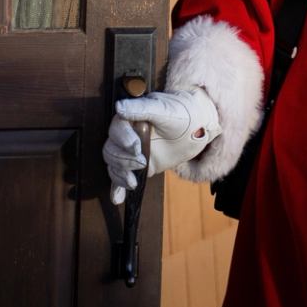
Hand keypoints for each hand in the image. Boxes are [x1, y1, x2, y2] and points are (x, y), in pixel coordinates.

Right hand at [103, 87, 220, 203]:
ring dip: (120, 174)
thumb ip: (143, 109)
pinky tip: (117, 199)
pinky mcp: (135, 165)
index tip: (136, 146)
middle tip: (142, 162)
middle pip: (111, 149)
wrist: (194, 129)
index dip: (123, 139)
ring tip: (133, 181)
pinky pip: (120, 177)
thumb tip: (119, 108)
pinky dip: (117, 188)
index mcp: (130, 117)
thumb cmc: (181, 114)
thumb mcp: (165, 110)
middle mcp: (126, 134)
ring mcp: (129, 151)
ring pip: (114, 164)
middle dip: (124, 159)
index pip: (116, 128)